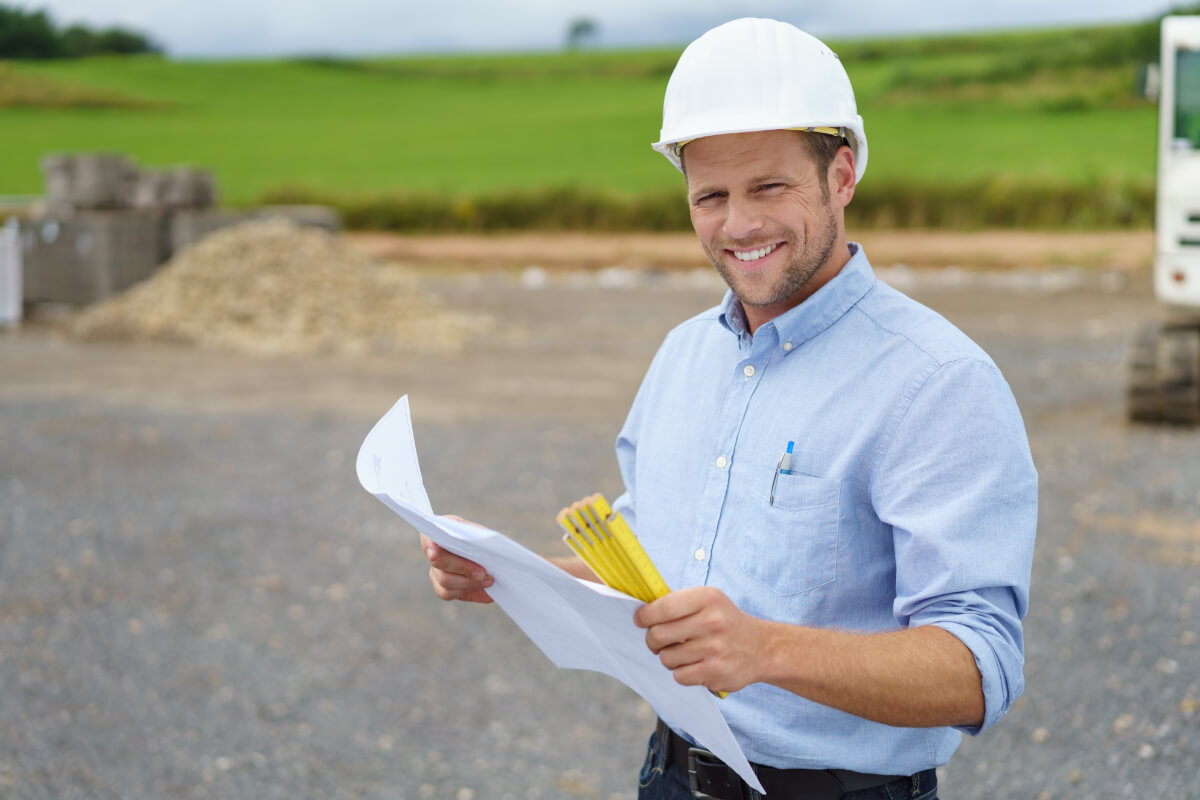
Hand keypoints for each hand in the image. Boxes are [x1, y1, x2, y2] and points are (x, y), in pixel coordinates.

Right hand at [421, 525, 493, 603]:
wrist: (487, 556)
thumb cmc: (482, 540)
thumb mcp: (482, 533)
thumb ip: (480, 536)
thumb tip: (484, 543)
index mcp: (441, 532)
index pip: (428, 537)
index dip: (429, 546)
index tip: (434, 554)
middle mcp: (433, 552)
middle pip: (439, 563)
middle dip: (462, 568)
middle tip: (482, 573)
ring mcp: (435, 571)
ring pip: (445, 581)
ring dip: (468, 583)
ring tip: (488, 580)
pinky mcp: (441, 587)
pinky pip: (448, 594)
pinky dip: (468, 593)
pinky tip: (485, 592)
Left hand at [633, 586, 764, 693]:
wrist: (761, 648)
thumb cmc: (725, 621)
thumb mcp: (709, 600)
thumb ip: (679, 603)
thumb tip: (642, 614)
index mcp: (708, 599)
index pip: (664, 607)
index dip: (645, 616)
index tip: (640, 620)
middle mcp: (712, 622)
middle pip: (659, 635)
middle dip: (652, 640)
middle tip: (657, 640)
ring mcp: (715, 649)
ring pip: (666, 658)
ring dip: (668, 657)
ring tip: (680, 652)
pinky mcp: (716, 672)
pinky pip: (679, 676)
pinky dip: (681, 672)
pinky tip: (693, 664)